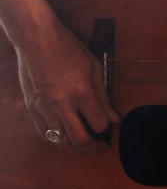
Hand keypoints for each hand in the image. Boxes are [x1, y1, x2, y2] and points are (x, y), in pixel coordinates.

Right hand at [17, 21, 117, 152]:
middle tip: (100, 147)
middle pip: (79, 139)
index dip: (106, 128)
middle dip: (93, 148)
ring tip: (84, 147)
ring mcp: (45, 107)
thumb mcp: (95, 68)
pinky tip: (64, 139)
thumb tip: (113, 118)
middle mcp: (62, 104)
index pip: (98, 123)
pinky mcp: (32, 107)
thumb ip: (103, 96)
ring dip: (75, 149)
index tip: (109, 127)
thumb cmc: (69, 49)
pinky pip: (44, 133)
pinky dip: (57, 141)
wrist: (37, 39)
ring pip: (60, 141)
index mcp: (82, 92)